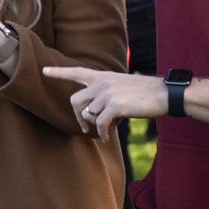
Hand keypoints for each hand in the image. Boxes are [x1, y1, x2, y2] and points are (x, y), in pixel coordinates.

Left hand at [42, 66, 166, 140]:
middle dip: (77, 117)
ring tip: (106, 130)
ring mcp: (108, 93)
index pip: (76, 72)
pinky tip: (106, 137)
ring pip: (89, 115)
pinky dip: (101, 133)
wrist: (164, 94)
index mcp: (103, 76)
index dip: (59, 72)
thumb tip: (94, 117)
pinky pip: (100, 124)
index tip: (44, 71)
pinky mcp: (115, 106)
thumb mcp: (122, 87)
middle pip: (75, 101)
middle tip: (85, 128)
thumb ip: (105, 95)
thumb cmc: (144, 93)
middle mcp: (102, 83)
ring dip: (95, 126)